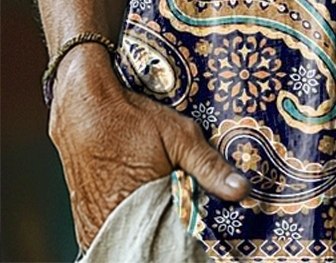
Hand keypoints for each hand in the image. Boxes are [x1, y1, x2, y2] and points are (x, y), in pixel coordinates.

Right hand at [49, 43, 248, 250]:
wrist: (83, 106)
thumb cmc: (131, 119)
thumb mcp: (179, 136)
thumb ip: (209, 166)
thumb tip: (240, 190)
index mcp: (140, 210)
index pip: (173, 241)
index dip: (190, 232)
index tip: (202, 225)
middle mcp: (113, 224)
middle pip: (151, 242)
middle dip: (169, 230)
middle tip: (181, 207)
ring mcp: (95, 224)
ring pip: (131, 239)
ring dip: (147, 228)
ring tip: (160, 203)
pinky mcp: (84, 219)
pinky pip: (111, 234)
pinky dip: (128, 226)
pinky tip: (138, 205)